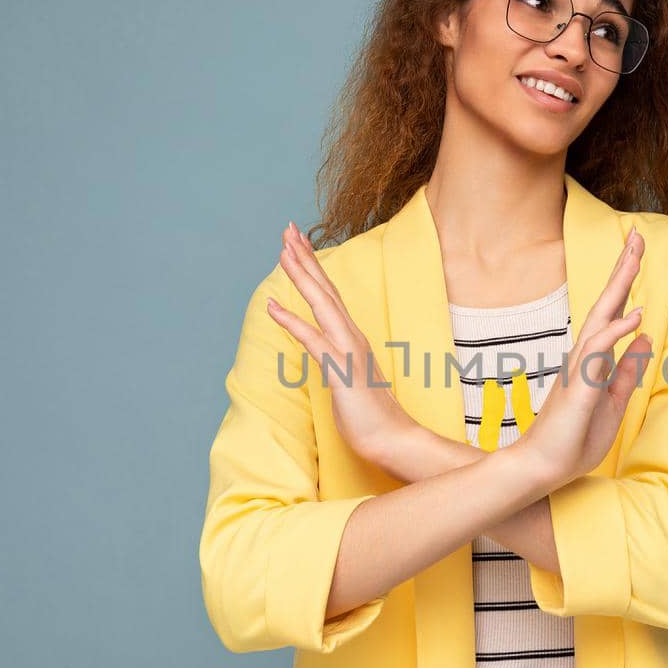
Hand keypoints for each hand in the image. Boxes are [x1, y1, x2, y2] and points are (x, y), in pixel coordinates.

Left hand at [265, 221, 418, 474]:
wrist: (394, 439)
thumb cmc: (371, 416)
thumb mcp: (349, 382)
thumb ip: (337, 363)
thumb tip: (326, 357)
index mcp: (352, 338)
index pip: (330, 296)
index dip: (313, 269)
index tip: (298, 245)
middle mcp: (352, 337)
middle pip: (325, 289)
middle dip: (305, 258)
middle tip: (288, 229)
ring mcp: (348, 351)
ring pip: (322, 304)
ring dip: (302, 275)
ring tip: (283, 250)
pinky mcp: (341, 370)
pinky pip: (313, 340)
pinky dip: (292, 321)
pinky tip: (273, 306)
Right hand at [514, 227, 651, 490]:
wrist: (543, 469)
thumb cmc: (574, 439)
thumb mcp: (614, 400)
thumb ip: (628, 368)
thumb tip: (644, 335)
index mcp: (592, 360)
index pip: (612, 314)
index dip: (625, 283)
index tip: (637, 252)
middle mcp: (583, 357)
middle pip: (606, 304)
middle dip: (623, 270)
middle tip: (638, 236)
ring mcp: (579, 369)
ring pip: (601, 318)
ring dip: (620, 287)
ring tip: (635, 256)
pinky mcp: (578, 387)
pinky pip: (598, 353)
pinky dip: (616, 332)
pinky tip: (634, 317)